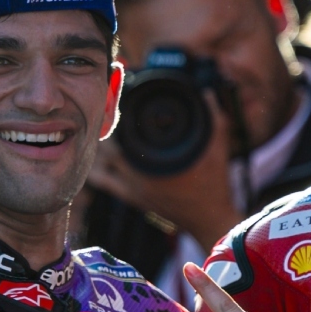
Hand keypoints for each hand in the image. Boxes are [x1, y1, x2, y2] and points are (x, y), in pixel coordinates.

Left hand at [89, 92, 242, 248]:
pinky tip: (92, 158)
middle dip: (104, 132)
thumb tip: (208, 93)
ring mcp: (133, 190)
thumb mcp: (218, 147)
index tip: (114, 105)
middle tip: (102, 114)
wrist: (208, 218)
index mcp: (156, 165)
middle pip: (107, 150)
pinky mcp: (132, 198)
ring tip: (98, 131)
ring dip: (99, 149)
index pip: (122, 137)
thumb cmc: (214, 184)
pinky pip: (105, 183)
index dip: (115, 119)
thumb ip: (214, 118)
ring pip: (102, 165)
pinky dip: (96, 169)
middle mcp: (140, 178)